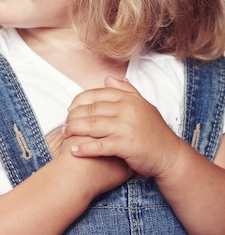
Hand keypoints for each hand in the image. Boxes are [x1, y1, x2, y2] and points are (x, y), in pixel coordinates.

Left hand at [62, 76, 182, 179]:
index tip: (69, 110)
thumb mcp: (143, 106)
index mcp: (128, 99)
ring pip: (92, 125)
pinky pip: (99, 145)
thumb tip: (107, 79)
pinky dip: (84, 148)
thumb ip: (126, 91)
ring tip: (64, 135)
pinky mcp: (126, 145)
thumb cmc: (154, 132)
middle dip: (73, 117)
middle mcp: (127, 109)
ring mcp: (126, 127)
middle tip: (63, 125)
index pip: (96, 95)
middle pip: (90, 110)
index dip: (79, 102)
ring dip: (74, 130)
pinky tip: (73, 150)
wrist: (170, 155)